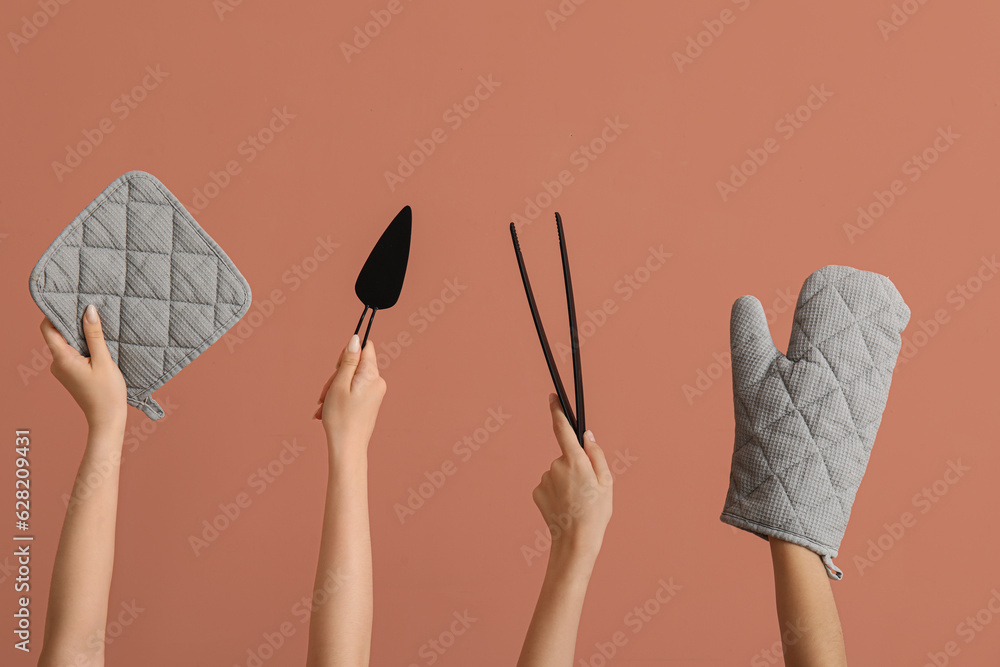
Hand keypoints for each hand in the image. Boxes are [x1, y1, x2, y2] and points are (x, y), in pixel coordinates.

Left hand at [39, 305, 126, 433]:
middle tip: (89, 310)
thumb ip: (94, 335)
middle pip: (57, 335)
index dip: (56, 314)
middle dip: (71, 322)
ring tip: (97, 326)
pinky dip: (82, 346)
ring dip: (79, 335)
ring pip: (65, 344)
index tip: (71, 302)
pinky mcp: (70, 374)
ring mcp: (62, 370)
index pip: (48, 329)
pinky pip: (71, 353)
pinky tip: (97, 344)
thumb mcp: (104, 360)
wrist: (107, 419)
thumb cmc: (107, 393)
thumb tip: (88, 310)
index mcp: (62, 359)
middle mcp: (57, 363)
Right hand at [314, 334, 385, 454]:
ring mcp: (375, 393)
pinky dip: (339, 398)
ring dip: (334, 390)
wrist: (347, 449)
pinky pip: (353, 392)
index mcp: (372, 375)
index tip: (338, 367)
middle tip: (325, 393)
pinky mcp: (370, 403)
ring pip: (350, 380)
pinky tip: (326, 411)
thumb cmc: (341, 418)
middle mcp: (377, 382)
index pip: (365, 348)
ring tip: (324, 406)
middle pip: (355, 365)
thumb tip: (356, 339)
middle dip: (336, 376)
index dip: (348, 352)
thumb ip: (348, 360)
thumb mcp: (340, 384)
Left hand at [532, 394, 612, 566]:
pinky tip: (564, 506)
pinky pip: (549, 485)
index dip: (557, 410)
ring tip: (576, 501)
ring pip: (558, 472)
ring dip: (566, 481)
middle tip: (586, 489)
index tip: (552, 397)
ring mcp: (545, 479)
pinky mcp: (536, 491)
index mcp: (576, 461)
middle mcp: (556, 466)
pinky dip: (556, 492)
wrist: (575, 542)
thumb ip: (596, 454)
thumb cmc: (596, 512)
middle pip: (566, 457)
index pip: (562, 428)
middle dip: (575, 466)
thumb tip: (587, 436)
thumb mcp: (606, 482)